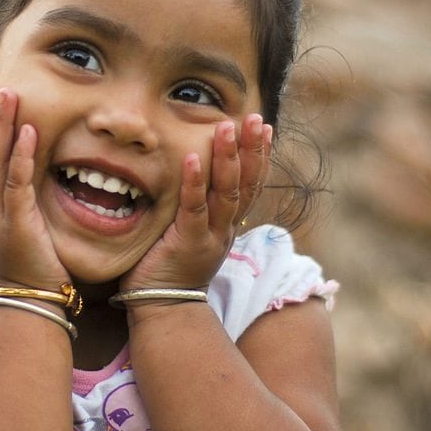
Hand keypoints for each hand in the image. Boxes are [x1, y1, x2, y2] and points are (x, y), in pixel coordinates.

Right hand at [0, 75, 70, 290]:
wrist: (26, 307)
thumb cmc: (23, 270)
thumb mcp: (6, 231)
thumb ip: (5, 204)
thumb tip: (11, 178)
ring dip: (0, 124)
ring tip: (8, 92)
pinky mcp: (17, 224)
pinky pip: (17, 183)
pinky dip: (22, 155)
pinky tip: (30, 131)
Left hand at [121, 114, 271, 291]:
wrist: (165, 312)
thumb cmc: (170, 270)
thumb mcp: (190, 234)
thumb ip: (196, 209)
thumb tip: (188, 174)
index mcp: (227, 226)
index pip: (250, 186)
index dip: (260, 157)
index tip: (265, 128)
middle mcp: (225, 229)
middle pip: (246, 184)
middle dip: (252, 149)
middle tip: (257, 118)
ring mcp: (209, 237)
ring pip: (226, 193)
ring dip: (228, 158)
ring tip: (227, 127)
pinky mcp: (187, 243)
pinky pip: (193, 209)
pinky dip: (193, 182)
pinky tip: (191, 157)